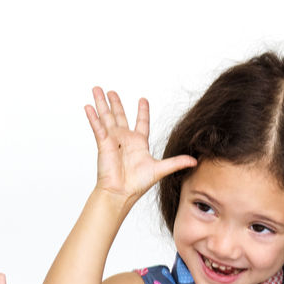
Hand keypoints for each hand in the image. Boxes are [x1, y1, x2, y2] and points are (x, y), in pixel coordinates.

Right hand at [87, 88, 196, 206]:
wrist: (121, 193)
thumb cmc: (137, 184)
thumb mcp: (161, 169)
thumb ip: (176, 162)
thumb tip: (195, 161)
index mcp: (138, 143)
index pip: (141, 122)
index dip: (142, 111)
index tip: (142, 100)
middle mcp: (124, 139)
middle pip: (119, 116)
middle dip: (115, 103)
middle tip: (110, 91)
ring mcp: (113, 140)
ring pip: (106, 117)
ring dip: (101, 103)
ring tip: (96, 90)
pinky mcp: (103, 144)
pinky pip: (98, 127)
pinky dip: (93, 117)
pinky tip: (88, 107)